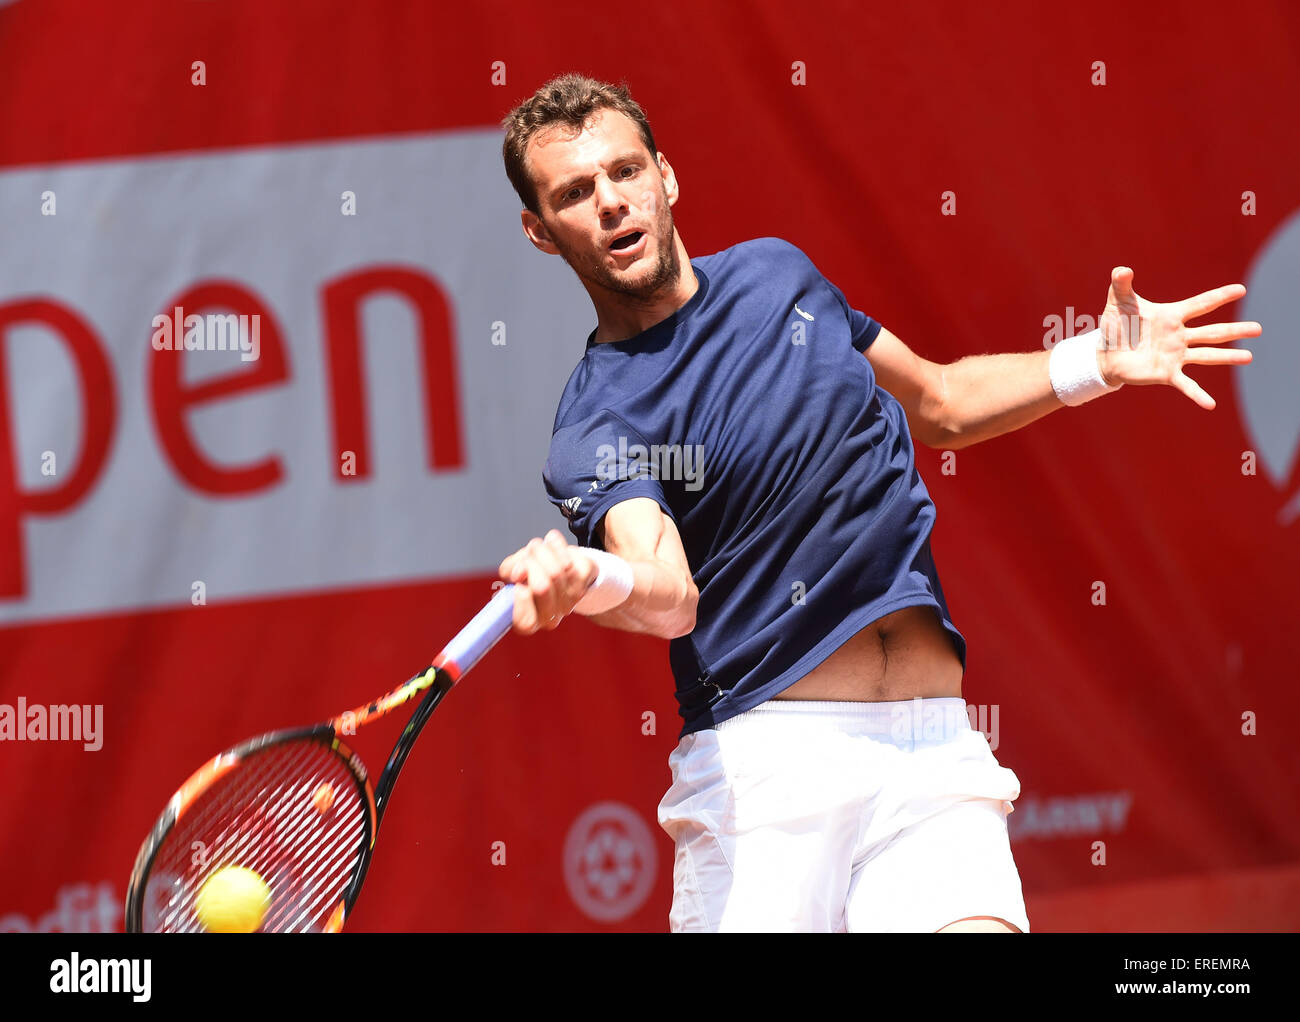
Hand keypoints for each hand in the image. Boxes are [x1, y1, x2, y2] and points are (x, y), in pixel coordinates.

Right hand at [497, 530, 596, 633]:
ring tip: (538, 547)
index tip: (517, 580)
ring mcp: (571, 601)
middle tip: (527, 555)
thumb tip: (519, 572)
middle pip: (542, 588)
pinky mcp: (585, 580)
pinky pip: (571, 559)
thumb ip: (508, 572)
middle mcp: (551, 616)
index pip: (525, 622)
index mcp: (530, 620)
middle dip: (530, 562)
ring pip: (556, 570)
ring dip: (542, 550)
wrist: (560, 565)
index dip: (521, 601)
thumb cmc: (532, 571)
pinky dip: (557, 545)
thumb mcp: (512, 572)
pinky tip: (553, 544)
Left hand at [1096, 267, 1259, 409]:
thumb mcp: (1118, 302)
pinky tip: (1211, 404)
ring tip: (1249, 357)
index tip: (1241, 290)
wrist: (1105, 353)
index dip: (1220, 296)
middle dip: (1235, 330)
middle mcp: (1179, 336)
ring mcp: (1175, 356)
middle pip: (1212, 332)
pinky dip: (1198, 395)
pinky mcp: (1166, 374)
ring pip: (1207, 356)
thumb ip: (1121, 284)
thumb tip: (1121, 270)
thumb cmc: (1116, 326)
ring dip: (1227, 357)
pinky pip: (1186, 385)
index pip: (1200, 304)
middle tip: (1258, 328)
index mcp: (1171, 316)